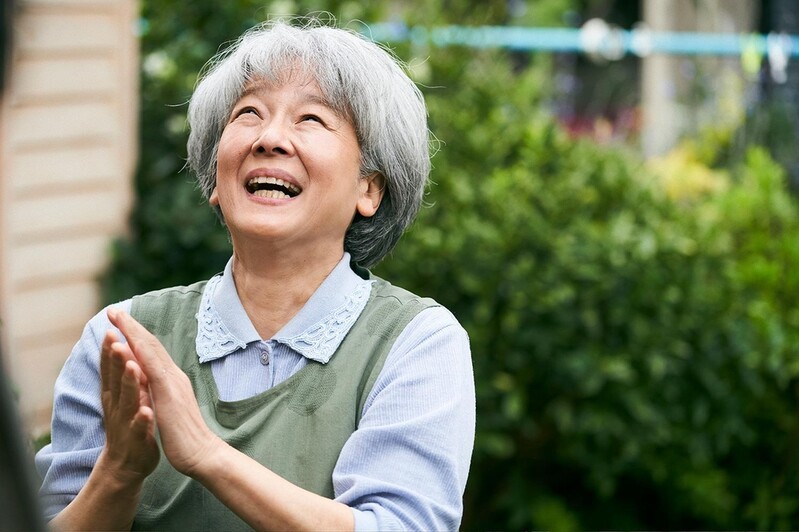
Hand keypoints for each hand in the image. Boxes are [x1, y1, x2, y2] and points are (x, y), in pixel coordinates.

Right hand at [99, 328, 159, 482]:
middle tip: (112, 333)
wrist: (128, 465)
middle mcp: (119, 405)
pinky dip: (142, 419)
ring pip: (128, 400)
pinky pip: (141, 428)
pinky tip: (146, 411)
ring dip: (129, 382)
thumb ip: (127, 374)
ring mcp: (128, 422)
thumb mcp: (128, 396)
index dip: (112, 344)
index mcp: (118, 393)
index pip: (114, 365)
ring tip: (131, 365)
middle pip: (116, 377)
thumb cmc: (130, 426)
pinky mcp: (139, 440)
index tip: (112, 320)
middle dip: (115, 356)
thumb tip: (129, 348)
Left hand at [107, 308, 224, 477]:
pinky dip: (140, 357)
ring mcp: (173, 384)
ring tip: (118, 319)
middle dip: (132, 326)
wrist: (201, 452)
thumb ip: (162, 388)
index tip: (120, 319)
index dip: (135, 333)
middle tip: (114, 310)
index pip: (151, 351)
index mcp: (170, 379)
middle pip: (150, 345)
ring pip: (151, 353)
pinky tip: (127, 346)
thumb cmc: (184, 432)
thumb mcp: (170, 404)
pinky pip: (153, 372)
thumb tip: (151, 376)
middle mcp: (172, 376)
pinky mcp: (169, 396)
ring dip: (134, 334)